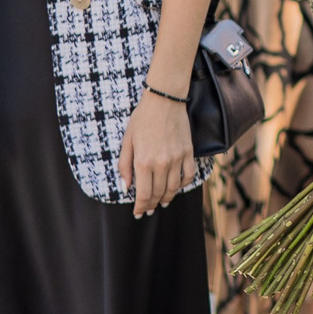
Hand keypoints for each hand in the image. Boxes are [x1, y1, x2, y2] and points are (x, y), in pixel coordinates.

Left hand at [119, 89, 195, 216]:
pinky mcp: (188, 153)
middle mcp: (161, 163)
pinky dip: (183, 184)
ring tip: (162, 202)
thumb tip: (126, 188)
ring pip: (173, 188)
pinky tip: (177, 187)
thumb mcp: (127, 141)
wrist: (164, 100)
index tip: (138, 213)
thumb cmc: (142, 119)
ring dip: (167, 198)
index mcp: (143, 162)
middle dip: (151, 205)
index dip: (140, 207)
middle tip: (148, 210)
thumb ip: (124, 166)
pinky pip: (188, 175)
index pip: (143, 194)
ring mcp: (176, 159)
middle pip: (158, 194)